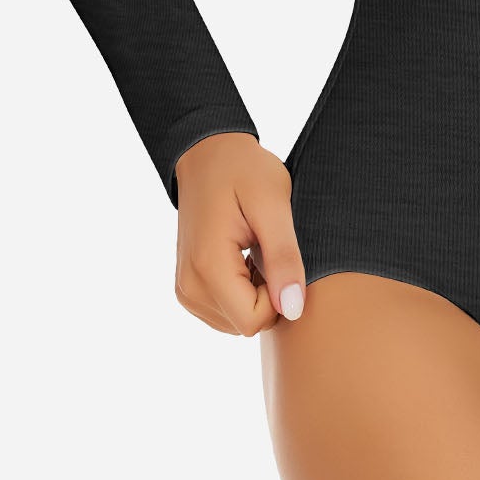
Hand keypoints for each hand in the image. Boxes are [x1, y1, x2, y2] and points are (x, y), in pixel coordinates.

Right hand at [171, 133, 307, 335]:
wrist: (209, 154)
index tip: (280, 257)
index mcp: (208, 267)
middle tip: (269, 249)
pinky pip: (225, 311)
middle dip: (268, 296)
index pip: (253, 321)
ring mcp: (186, 290)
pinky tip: (246, 258)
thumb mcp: (273, 205)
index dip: (278, 297)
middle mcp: (189, 287)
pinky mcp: (188, 288)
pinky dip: (242, 291)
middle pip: (245, 325)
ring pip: (236, 322)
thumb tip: (294, 309)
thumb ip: (284, 257)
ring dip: (256, 293)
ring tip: (257, 250)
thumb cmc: (244, 172)